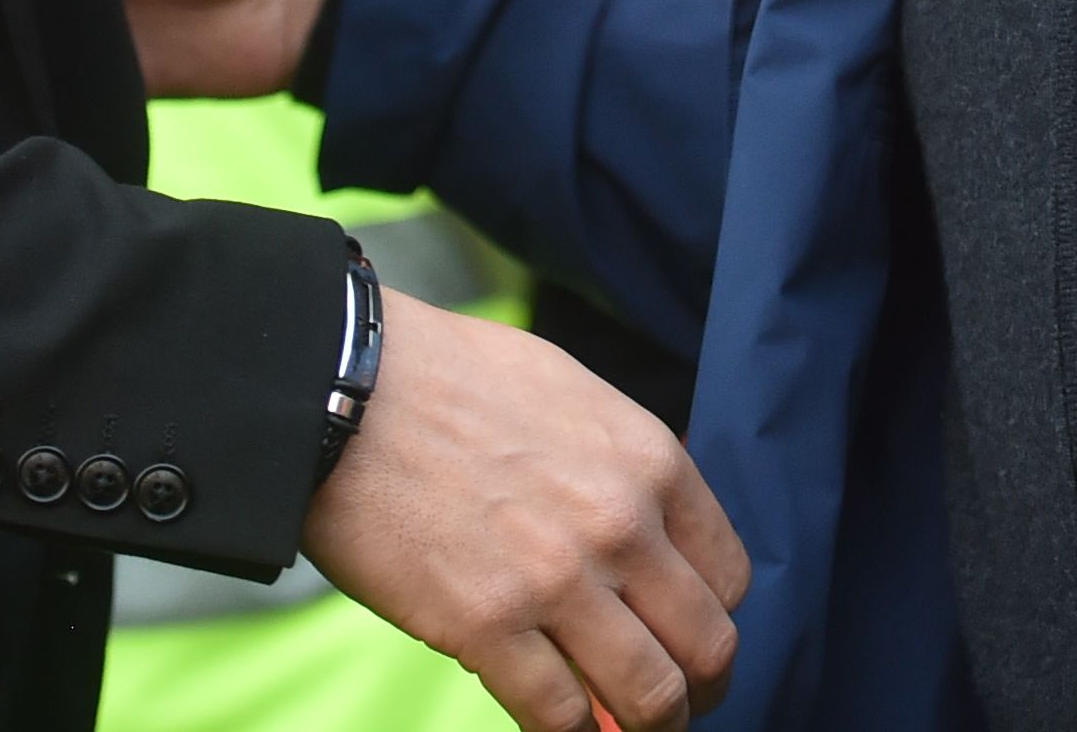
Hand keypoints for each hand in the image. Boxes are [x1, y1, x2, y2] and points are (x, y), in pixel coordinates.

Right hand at [311, 290, 749, 731]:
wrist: (346, 388)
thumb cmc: (452, 381)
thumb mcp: (573, 398)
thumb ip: (621, 470)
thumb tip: (645, 542)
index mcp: (650, 462)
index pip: (730, 576)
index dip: (714, 622)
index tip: (689, 641)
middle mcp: (621, 525)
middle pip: (705, 646)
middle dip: (698, 690)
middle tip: (674, 706)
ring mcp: (555, 581)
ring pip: (649, 695)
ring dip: (648, 726)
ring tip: (625, 731)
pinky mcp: (484, 628)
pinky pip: (559, 715)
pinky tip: (562, 730)